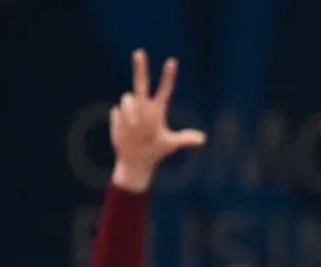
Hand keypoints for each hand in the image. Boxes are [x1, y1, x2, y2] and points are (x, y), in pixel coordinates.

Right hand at [109, 50, 205, 191]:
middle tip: (139, 52)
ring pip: (127, 98)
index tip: (172, 61)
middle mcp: (143, 107)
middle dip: (140, 68)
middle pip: (141, 83)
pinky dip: (121, 120)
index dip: (168, 77)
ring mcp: (129, 111)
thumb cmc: (155, 151)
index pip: (164, 90)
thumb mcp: (170, 144)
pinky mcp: (117, 116)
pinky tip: (125, 130)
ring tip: (134, 127)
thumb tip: (203, 139)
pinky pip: (117, 112)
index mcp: (157, 110)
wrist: (135, 161)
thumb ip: (185, 139)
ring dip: (131, 111)